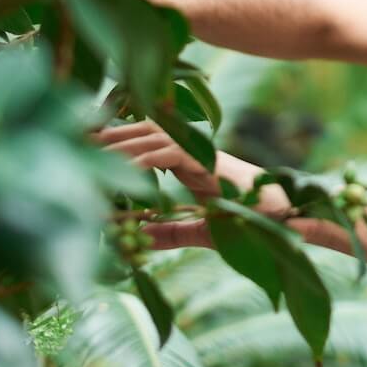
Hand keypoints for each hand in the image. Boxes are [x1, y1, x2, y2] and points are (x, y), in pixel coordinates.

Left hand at [92, 119, 284, 249]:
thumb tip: (137, 237)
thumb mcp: (200, 230)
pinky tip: (124, 168)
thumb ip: (170, 231)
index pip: (152, 139)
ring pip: (158, 136)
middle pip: (149, 129)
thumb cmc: (253, 227)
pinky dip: (146, 160)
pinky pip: (173, 155)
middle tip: (77, 134)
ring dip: (123, 140)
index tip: (90, 140)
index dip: (122, 137)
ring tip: (92, 146)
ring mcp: (205, 155)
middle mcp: (198, 153)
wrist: (289, 225)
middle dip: (114, 131)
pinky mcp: (211, 166)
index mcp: (194, 163)